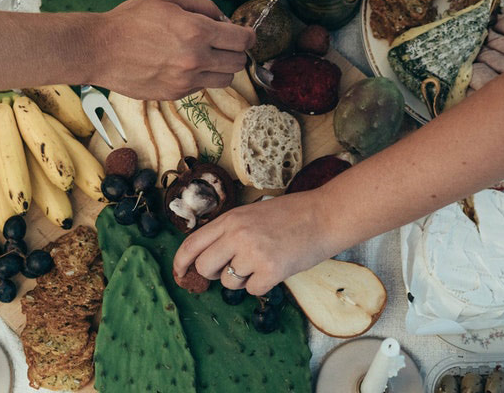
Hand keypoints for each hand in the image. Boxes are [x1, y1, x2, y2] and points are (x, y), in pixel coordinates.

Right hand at [93, 0, 255, 99]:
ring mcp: (185, 80)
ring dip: (221, 67)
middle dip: (236, 51)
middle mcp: (196, 58)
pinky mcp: (175, 94)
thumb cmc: (130, 20)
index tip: (242, 33)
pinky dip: (199, 77)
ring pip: (225, 80)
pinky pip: (201, 87)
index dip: (248, 35)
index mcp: (197, 31)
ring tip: (205, 56)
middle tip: (223, 43)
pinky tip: (182, 65)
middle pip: (239, 62)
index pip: (243, 40)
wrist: (100, 49)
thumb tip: (223, 18)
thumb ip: (202, 6)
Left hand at [172, 191, 338, 295]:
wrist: (324, 216)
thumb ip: (229, 231)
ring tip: (263, 261)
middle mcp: (237, 235)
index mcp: (230, 219)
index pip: (192, 244)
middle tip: (233, 268)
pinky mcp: (270, 271)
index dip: (181, 262)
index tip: (179, 274)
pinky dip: (263, 284)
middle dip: (215, 274)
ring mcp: (253, 253)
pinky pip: (253, 290)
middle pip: (205, 267)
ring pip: (229, 282)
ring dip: (243, 279)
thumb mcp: (252, 214)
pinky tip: (276, 268)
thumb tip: (208, 258)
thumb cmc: (291, 215)